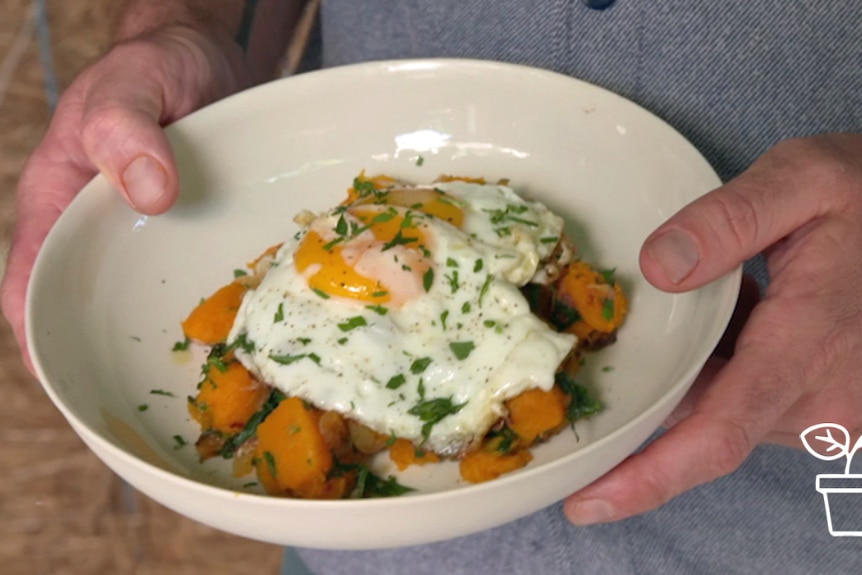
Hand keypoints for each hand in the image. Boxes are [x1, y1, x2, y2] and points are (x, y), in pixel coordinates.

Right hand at [0, 26, 247, 370]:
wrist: (211, 55)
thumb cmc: (156, 63)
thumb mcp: (131, 83)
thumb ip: (126, 129)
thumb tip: (149, 195)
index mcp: (60, 204)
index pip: (29, 284)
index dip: (39, 339)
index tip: (70, 385)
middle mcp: (102, 232)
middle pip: (93, 310)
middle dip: (117, 357)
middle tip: (167, 403)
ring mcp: (151, 238)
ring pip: (150, 303)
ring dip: (175, 338)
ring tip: (214, 377)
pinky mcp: (196, 235)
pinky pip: (198, 279)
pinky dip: (216, 306)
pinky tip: (252, 329)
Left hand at [564, 134, 861, 524]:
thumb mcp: (805, 180)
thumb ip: (728, 220)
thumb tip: (657, 268)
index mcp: (806, 349)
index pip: (715, 435)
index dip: (647, 476)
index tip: (587, 501)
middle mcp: (820, 401)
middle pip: (701, 418)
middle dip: (652, 394)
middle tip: (613, 352)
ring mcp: (829, 410)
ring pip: (724, 408)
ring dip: (695, 370)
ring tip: (706, 308)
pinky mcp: (831, 408)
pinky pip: (751, 398)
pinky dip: (726, 366)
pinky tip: (739, 315)